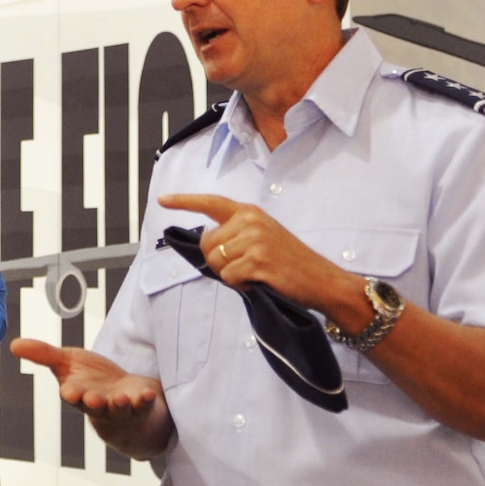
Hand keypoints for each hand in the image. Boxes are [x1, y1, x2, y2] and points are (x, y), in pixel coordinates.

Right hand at [10, 338, 160, 421]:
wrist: (123, 396)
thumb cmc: (91, 380)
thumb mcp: (66, 363)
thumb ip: (43, 355)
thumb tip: (13, 344)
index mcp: (78, 393)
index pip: (72, 394)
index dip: (71, 393)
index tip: (69, 391)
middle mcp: (98, 404)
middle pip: (94, 406)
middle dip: (93, 402)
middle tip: (92, 398)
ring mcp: (120, 408)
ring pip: (119, 410)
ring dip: (120, 406)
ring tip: (120, 399)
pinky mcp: (140, 406)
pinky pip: (144, 406)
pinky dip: (145, 401)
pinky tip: (147, 394)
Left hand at [157, 194, 359, 325]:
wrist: (322, 280)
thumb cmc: (290, 264)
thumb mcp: (264, 237)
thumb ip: (236, 234)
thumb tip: (206, 245)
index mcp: (250, 212)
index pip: (211, 203)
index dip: (184, 201)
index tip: (163, 200)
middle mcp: (250, 220)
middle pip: (207, 244)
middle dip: (218, 261)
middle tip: (246, 267)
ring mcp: (255, 240)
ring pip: (216, 262)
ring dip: (231, 275)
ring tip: (257, 273)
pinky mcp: (258, 261)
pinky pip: (229, 277)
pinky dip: (241, 285)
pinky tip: (261, 282)